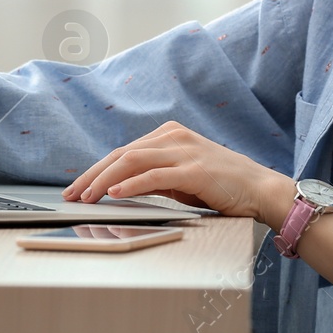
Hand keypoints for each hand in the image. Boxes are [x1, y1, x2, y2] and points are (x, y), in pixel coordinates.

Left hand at [61, 120, 295, 226]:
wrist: (260, 190)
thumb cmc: (221, 187)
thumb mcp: (181, 179)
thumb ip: (153, 178)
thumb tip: (118, 188)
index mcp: (169, 135)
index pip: (123, 151)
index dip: (96, 170)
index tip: (76, 187)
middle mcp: (174, 137)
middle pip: (122, 153)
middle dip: (92, 174)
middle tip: (71, 194)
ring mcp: (185, 150)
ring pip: (132, 160)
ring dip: (105, 180)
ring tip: (87, 196)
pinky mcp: (195, 169)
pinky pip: (155, 175)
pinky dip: (132, 184)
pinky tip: (116, 194)